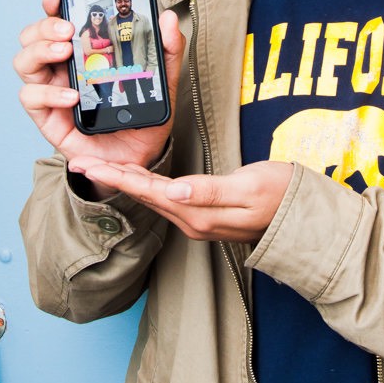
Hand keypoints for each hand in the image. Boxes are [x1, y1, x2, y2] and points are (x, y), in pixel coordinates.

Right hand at [14, 0, 184, 175]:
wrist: (137, 158)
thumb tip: (167, 17)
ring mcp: (51, 90)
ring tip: (66, 52)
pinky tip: (71, 96)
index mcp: (84, 51)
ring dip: (40, 50)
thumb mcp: (162, 79)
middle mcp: (61, 67)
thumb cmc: (141, 115)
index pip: (60, 20)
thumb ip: (166, 48)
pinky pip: (31, 97)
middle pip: (33, 35)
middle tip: (69, 29)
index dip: (52, 3)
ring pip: (24, 61)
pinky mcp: (47, 116)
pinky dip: (48, 93)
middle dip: (45, 25)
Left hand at [66, 158, 293, 241]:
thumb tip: (174, 192)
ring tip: (100, 167)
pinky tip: (140, 178)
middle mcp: (193, 221)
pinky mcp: (207, 216)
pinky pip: (167, 200)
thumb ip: (211, 191)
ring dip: (126, 182)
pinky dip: (147, 186)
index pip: (149, 190)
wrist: (306, 218)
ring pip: (153, 198)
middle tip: (78, 162)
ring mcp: (200, 221)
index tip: (88, 164)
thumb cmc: (283, 195)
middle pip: (144, 195)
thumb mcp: (250, 186)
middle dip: (110, 178)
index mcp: (199, 213)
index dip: (117, 176)